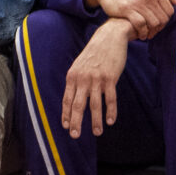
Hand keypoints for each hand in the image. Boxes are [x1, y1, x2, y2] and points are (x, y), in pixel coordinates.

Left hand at [64, 20, 133, 136]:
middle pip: (77, 105)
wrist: (108, 38)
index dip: (65, 114)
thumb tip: (72, 95)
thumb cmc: (94, 54)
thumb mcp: (79, 65)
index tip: (66, 127)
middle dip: (76, 122)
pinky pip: (110, 98)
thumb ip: (76, 80)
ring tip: (96, 133)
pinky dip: (110, 111)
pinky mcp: (110, 78)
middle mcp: (82, 79)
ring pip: (94, 105)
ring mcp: (96, 79)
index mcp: (72, 76)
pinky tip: (110, 121)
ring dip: (95, 121)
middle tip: (75, 136)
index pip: (66, 99)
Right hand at [90, 0, 175, 38]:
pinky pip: (141, 25)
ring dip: (152, 32)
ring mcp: (138, 2)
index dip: (165, 20)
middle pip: (163, 18)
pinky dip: (143, 33)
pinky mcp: (127, 9)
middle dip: (159, 28)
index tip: (159, 24)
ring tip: (148, 34)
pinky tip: (141, 35)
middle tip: (153, 31)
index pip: (169, 11)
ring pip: (154, 23)